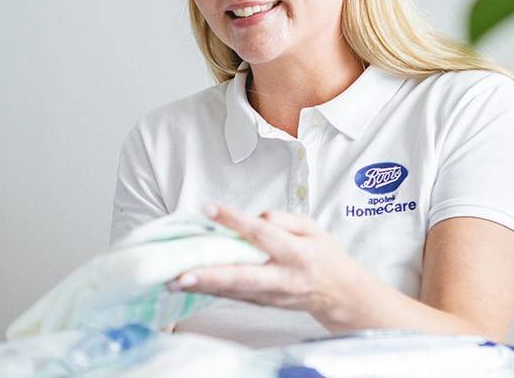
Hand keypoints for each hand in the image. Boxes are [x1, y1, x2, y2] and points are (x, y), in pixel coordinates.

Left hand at [167, 204, 368, 321]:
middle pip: (242, 275)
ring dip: (201, 286)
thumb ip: (282, 219)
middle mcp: (281, 277)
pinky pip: (232, 296)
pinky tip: (186, 285)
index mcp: (296, 253)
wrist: (341, 296)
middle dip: (210, 275)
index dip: (235, 221)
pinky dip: (208, 291)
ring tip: (171, 280)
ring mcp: (270, 296)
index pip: (262, 234)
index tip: (209, 209)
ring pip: (232, 291)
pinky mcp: (261, 304)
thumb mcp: (312, 228)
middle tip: (181, 272)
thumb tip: (251, 216)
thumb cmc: (324, 256)